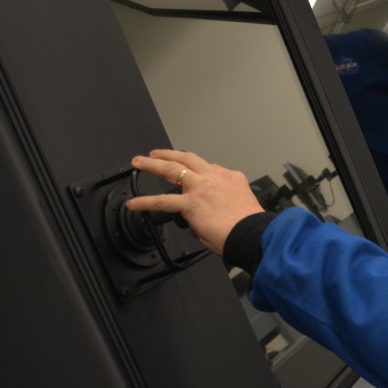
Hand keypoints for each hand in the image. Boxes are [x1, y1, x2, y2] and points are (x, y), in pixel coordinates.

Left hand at [127, 150, 264, 254]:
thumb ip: (219, 206)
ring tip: (140, 162)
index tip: (191, 172)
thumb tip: (201, 221)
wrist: (252, 234)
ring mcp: (201, 188)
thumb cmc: (250, 226)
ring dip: (153, 164)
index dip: (198, 170)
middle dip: (170, 154)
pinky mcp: (190, 203)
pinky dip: (145, 202)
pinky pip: (162, 201)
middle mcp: (216, 178)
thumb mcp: (240, 206)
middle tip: (156, 153)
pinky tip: (134, 203)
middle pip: (188, 158)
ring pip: (172, 169)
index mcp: (232, 179)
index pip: (210, 168)